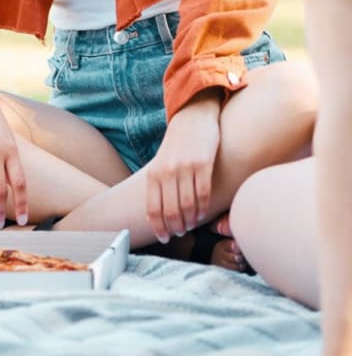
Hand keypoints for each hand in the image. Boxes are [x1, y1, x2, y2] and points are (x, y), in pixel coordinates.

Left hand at [145, 89, 222, 242]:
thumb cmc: (176, 145)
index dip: (158, 227)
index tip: (163, 238)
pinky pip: (204, 194)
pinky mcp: (203, 164)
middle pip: (171, 211)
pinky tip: (202, 215)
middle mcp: (167, 171)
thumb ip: (159, 185)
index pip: (153, 208)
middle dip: (176, 227)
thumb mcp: (161, 163)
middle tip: (180, 233)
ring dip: (190, 221)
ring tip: (191, 225)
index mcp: (154, 173)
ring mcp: (185, 168)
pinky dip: (203, 209)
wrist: (192, 117)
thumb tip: (156, 214)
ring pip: (188, 206)